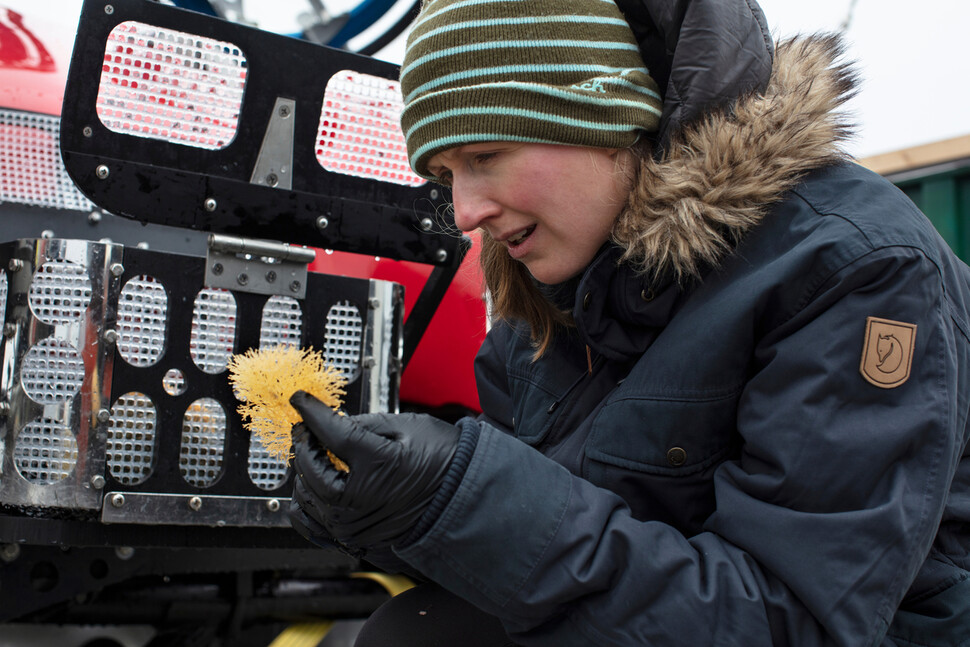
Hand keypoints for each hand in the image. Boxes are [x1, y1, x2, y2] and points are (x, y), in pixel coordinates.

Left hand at [288, 391, 459, 549]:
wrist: (466, 504)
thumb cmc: (445, 465)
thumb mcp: (409, 428)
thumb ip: (365, 424)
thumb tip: (333, 423)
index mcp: (377, 466)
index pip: (329, 433)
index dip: (312, 413)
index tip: (301, 402)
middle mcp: (360, 502)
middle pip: (309, 470)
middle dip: (304, 445)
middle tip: (307, 430)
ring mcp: (354, 528)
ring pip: (305, 499)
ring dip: (303, 475)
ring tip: (312, 458)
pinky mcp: (354, 543)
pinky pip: (311, 527)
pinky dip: (305, 505)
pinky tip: (311, 489)